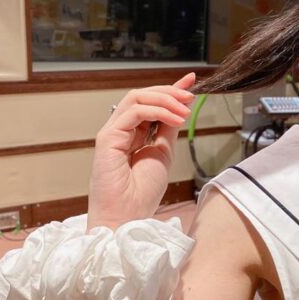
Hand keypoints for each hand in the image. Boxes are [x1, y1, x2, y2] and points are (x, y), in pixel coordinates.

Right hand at [88, 72, 196, 227]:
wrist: (127, 218)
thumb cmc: (141, 194)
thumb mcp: (163, 153)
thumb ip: (168, 130)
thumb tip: (180, 109)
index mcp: (132, 135)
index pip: (150, 104)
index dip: (170, 91)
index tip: (191, 82)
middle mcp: (120, 131)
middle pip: (142, 96)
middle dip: (169, 92)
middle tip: (190, 95)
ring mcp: (112, 133)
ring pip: (136, 99)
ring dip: (165, 99)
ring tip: (185, 108)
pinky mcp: (107, 138)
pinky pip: (133, 113)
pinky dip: (158, 111)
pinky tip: (175, 118)